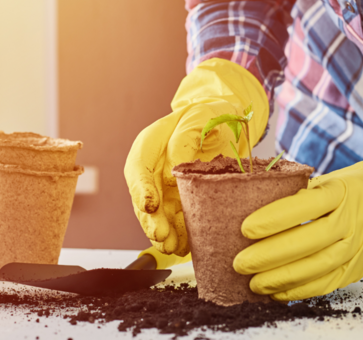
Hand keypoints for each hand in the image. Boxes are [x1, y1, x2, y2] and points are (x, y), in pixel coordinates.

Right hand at [125, 59, 267, 255]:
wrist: (225, 122)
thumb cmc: (208, 115)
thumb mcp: (199, 117)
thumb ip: (184, 139)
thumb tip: (174, 170)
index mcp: (149, 146)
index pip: (138, 170)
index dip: (141, 190)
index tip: (151, 205)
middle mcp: (152, 170)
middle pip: (144, 199)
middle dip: (151, 220)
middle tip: (161, 235)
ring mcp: (165, 188)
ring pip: (159, 215)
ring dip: (164, 233)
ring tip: (172, 247)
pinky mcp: (182, 200)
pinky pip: (177, 220)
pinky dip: (181, 234)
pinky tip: (187, 246)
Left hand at [233, 93, 362, 300]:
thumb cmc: (353, 187)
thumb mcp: (329, 180)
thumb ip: (301, 196)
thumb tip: (254, 212)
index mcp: (341, 191)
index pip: (304, 206)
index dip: (273, 219)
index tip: (245, 228)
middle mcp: (352, 219)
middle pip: (309, 242)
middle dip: (270, 255)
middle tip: (240, 262)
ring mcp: (358, 245)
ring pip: (318, 267)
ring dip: (282, 278)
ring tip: (253, 283)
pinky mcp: (360, 267)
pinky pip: (328, 283)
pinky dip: (301, 290)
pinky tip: (277, 292)